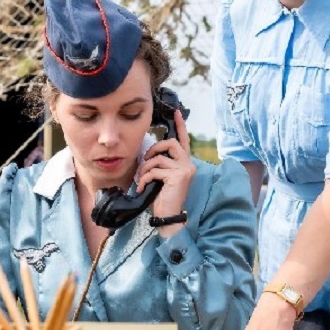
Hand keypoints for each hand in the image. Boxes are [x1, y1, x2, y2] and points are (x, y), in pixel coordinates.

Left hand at [137, 109, 195, 234]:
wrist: (168, 218)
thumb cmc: (163, 198)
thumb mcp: (162, 177)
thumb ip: (161, 164)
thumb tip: (148, 154)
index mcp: (185, 163)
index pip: (183, 140)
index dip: (180, 125)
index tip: (176, 112)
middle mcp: (188, 164)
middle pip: (170, 143)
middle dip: (153, 149)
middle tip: (145, 161)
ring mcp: (185, 170)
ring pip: (158, 158)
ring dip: (145, 169)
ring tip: (141, 180)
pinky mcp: (177, 176)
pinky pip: (154, 170)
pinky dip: (144, 179)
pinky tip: (142, 188)